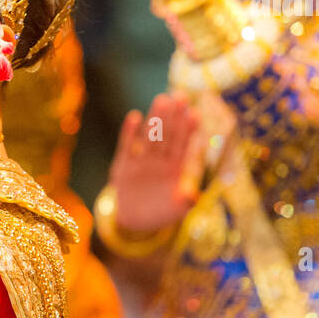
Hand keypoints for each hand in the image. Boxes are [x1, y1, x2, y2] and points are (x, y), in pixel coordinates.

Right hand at [108, 92, 204, 232]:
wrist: (136, 221)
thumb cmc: (161, 212)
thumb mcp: (176, 209)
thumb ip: (184, 200)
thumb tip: (193, 195)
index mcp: (176, 167)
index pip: (184, 145)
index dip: (189, 130)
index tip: (195, 113)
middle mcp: (160, 160)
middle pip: (168, 135)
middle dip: (174, 116)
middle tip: (180, 96)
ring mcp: (142, 161)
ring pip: (150, 137)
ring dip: (155, 119)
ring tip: (161, 100)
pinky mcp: (124, 166)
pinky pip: (127, 147)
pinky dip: (130, 133)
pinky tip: (134, 117)